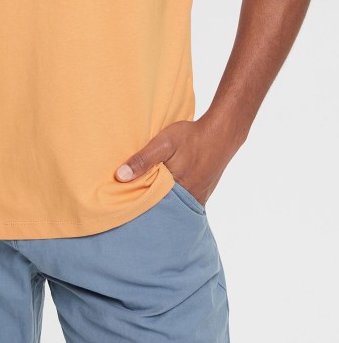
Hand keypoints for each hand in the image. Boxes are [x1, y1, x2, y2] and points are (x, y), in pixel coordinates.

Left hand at [114, 115, 240, 206]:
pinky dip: (174, 198)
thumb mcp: (163, 143)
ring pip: (175, 205)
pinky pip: (185, 200)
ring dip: (162, 202)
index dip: (138, 209)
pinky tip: (166, 190)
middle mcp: (190, 199)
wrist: (222, 132)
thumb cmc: (192, 137)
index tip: (123, 210)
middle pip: (164, 209)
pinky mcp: (203, 191)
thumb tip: (120, 176)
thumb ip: (143, 160)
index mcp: (178, 191)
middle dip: (149, 209)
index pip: (153, 208)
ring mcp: (198, 197)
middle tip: (132, 209)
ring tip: (147, 200)